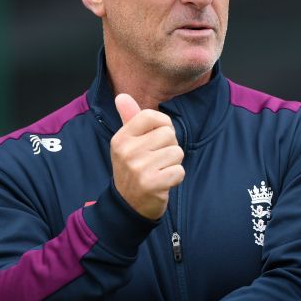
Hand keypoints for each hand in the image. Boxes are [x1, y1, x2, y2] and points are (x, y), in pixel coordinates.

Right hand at [110, 93, 184, 219]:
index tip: (158, 138)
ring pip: (177, 152)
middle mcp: (127, 151)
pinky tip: (163, 182)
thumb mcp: (127, 143)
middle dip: (169, 147)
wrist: (128, 205)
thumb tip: (122, 96)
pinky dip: (176, 178)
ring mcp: (139, 168)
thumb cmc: (133, 168)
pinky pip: (179, 171)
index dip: (163, 125)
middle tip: (157, 160)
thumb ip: (129, 118)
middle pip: (169, 134)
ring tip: (159, 171)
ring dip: (174, 163)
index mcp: (121, 138)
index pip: (151, 116)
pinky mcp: (152, 184)